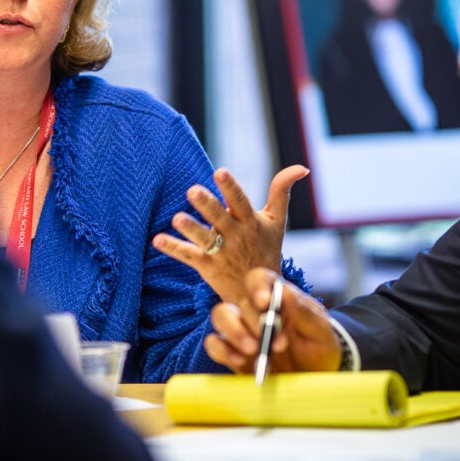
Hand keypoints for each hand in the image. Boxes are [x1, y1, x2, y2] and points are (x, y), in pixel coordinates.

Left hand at [152, 165, 308, 306]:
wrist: (262, 293)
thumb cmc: (266, 248)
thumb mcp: (277, 220)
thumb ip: (282, 190)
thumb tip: (301, 167)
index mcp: (250, 221)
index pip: (240, 201)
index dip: (230, 187)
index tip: (220, 172)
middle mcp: (235, 235)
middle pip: (219, 218)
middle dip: (207, 205)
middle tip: (193, 191)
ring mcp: (221, 252)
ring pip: (204, 239)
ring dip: (190, 228)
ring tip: (176, 218)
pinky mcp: (208, 267)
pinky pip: (188, 256)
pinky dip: (173, 248)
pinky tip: (157, 239)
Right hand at [204, 268, 341, 373]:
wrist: (318, 377)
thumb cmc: (320, 346)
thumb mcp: (321, 330)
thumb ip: (305, 312)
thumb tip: (285, 291)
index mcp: (278, 297)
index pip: (259, 278)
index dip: (257, 286)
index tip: (264, 302)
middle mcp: (256, 311)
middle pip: (241, 302)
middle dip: (254, 320)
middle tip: (273, 341)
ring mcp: (243, 331)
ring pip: (220, 316)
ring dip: (233, 331)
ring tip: (253, 349)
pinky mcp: (234, 354)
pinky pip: (214, 344)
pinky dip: (222, 350)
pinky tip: (240, 360)